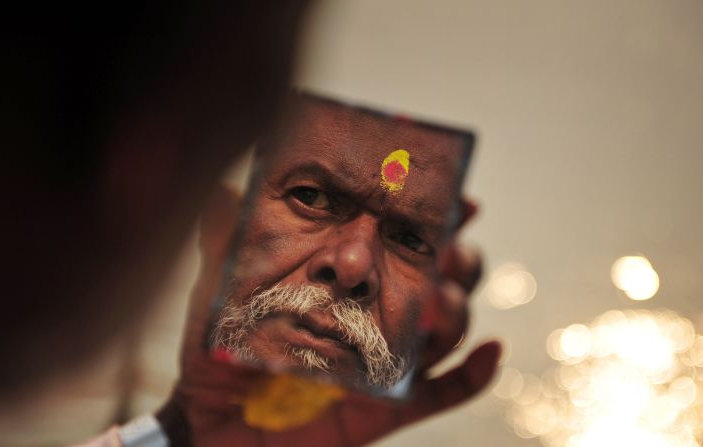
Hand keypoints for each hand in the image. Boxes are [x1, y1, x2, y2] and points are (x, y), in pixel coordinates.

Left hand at [158, 185, 500, 446]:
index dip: (437, 219)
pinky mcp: (384, 407)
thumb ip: (225, 242)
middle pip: (441, 281)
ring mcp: (385, 361)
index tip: (457, 200)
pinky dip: (472, 375)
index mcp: (347, 282)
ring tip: (441, 301)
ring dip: (458, 312)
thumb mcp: (218, 289)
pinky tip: (491, 352)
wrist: (211, 426)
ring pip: (446, 333)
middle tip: (449, 252)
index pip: (402, 242)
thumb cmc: (219, 352)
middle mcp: (375, 316)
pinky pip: (439, 393)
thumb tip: (226, 190)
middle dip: (460, 262)